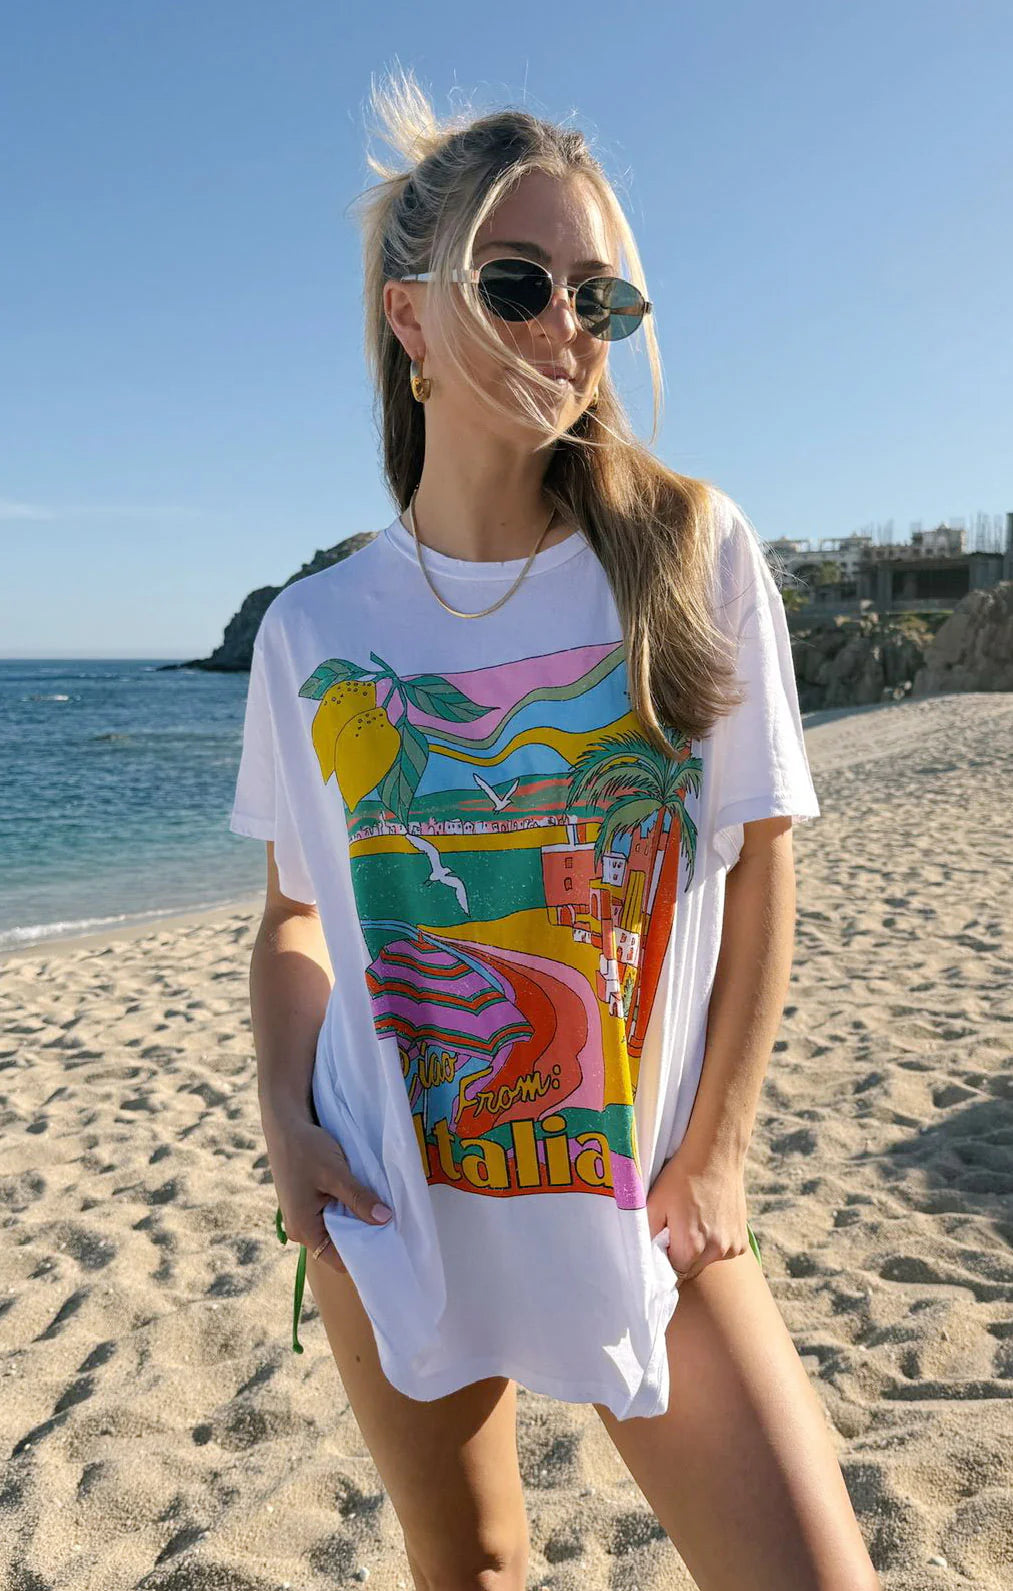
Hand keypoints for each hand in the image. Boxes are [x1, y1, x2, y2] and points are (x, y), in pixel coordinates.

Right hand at [260, 1106, 392, 1277]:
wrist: (285, 1124)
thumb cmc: (305, 1149)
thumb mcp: (336, 1174)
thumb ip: (359, 1199)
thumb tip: (385, 1220)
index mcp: (304, 1229)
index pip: (338, 1259)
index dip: (362, 1255)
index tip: (389, 1244)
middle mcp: (301, 1228)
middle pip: (338, 1245)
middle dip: (363, 1235)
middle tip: (391, 1225)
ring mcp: (303, 1215)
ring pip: (337, 1226)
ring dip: (356, 1217)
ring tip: (381, 1210)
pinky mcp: (308, 1201)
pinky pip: (331, 1212)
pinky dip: (347, 1206)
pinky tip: (364, 1197)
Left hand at [646, 1148, 750, 1284]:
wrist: (715, 1156)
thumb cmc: (681, 1178)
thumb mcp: (654, 1203)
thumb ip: (647, 1236)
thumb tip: (648, 1257)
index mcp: (692, 1246)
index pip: (673, 1272)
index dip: (665, 1258)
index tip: (664, 1239)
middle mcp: (716, 1252)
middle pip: (691, 1269)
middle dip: (682, 1255)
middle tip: (678, 1226)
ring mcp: (733, 1247)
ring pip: (707, 1262)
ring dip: (700, 1250)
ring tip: (696, 1219)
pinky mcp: (743, 1241)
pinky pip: (723, 1252)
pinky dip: (715, 1243)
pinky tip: (711, 1220)